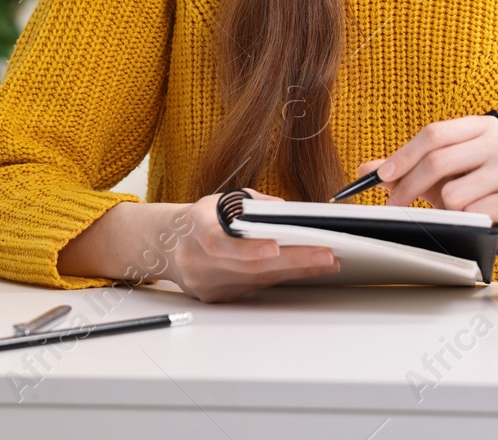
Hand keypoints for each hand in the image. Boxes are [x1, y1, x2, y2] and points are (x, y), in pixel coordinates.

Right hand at [160, 192, 338, 302]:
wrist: (169, 245)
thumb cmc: (202, 219)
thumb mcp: (221, 201)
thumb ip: (254, 205)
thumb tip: (287, 212)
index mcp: (195, 228)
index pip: (218, 242)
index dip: (246, 248)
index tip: (274, 248)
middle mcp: (198, 260)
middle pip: (248, 265)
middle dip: (293, 259)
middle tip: (326, 254)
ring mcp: (206, 283)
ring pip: (257, 279)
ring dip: (297, 270)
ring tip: (328, 261)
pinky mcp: (217, 297)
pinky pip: (255, 287)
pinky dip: (283, 277)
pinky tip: (308, 270)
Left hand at [356, 115, 497, 265]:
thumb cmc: (479, 196)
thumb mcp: (440, 179)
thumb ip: (407, 170)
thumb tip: (366, 169)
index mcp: (484, 127)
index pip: (434, 133)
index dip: (403, 155)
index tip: (381, 176)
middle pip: (439, 159)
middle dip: (408, 185)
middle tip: (393, 204)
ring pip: (453, 192)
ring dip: (445, 209)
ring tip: (456, 212)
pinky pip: (473, 213)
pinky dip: (466, 222)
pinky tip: (477, 221)